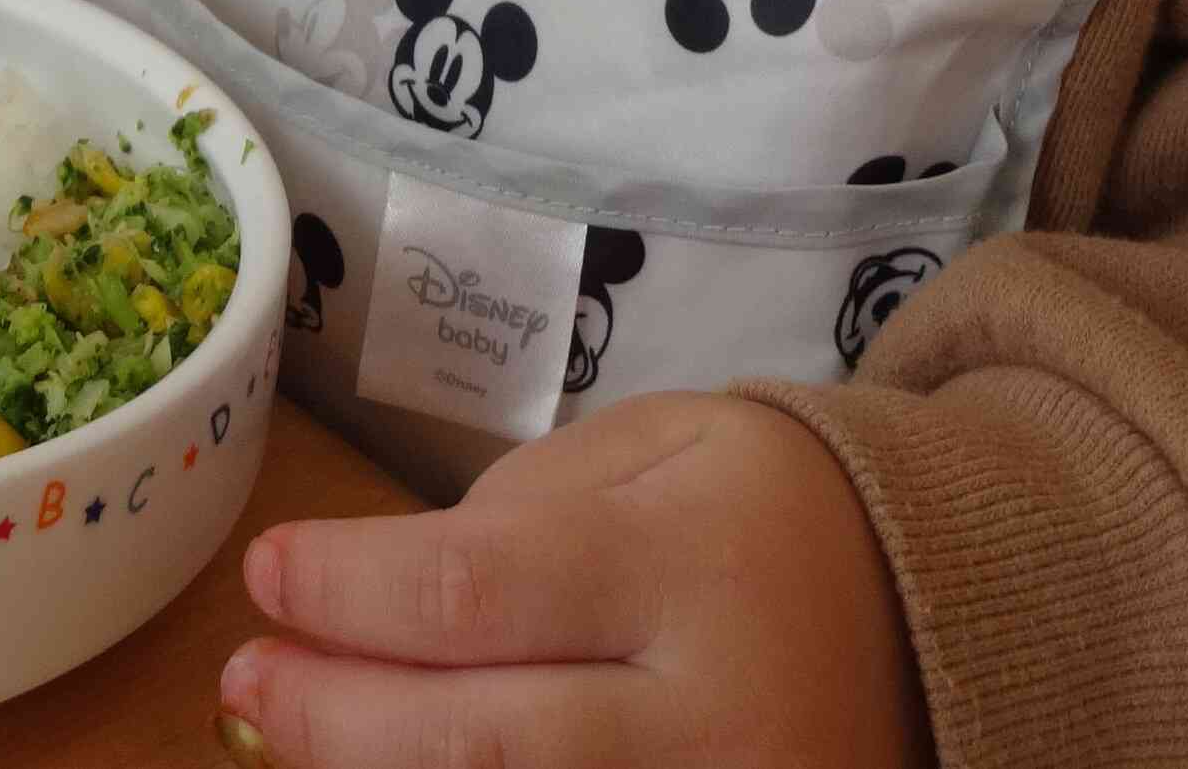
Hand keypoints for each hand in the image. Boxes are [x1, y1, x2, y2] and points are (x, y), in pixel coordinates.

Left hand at [217, 394, 928, 768]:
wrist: (943, 627)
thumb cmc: (767, 519)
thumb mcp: (664, 449)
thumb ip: (528, 506)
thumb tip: (378, 586)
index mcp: (691, 569)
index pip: (479, 591)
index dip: (349, 593)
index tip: (267, 574)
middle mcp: (711, 719)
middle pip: (477, 743)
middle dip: (333, 718)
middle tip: (244, 682)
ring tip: (287, 741)